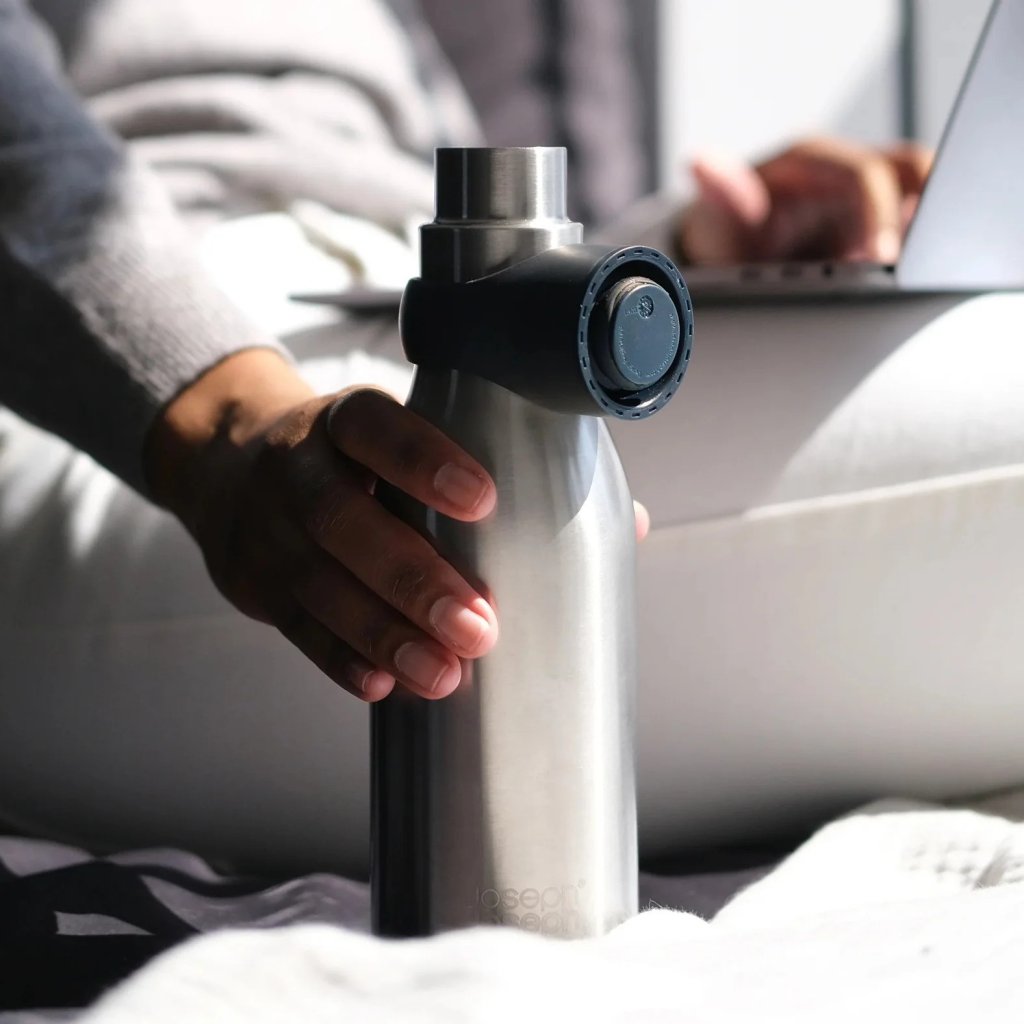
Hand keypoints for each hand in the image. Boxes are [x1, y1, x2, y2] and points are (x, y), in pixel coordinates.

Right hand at [147, 350, 650, 703]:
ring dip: (382, 633)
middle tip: (480, 626)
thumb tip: (629, 525)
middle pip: (342, 519)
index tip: (485, 500)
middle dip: (412, 576)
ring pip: (316, 582)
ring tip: (444, 674)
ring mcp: (268, 528)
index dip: (421, 459)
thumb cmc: (356, 458)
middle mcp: (297, 468)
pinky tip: (384, 686)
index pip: (373, 425)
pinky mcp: (254, 583)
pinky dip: (338, 659)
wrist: (232, 467)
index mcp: (343, 421)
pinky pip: (295, 626)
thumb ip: (504, 469)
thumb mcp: (402, 436)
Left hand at [679, 137, 932, 265]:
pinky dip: (915, 260)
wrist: (723, 258)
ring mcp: (864, 204)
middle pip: (915, 176)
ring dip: (924, 241)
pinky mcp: (873, 231)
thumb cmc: (723, 233)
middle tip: (914, 273)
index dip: (881, 214)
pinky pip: (910, 237)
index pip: (867, 175)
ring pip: (921, 206)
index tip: (882, 258)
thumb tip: (703, 164)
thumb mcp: (717, 222)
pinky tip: (903, 293)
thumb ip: (719, 198)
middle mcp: (846, 174)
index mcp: (813, 162)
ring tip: (912, 287)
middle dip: (926, 219)